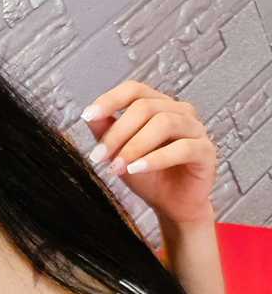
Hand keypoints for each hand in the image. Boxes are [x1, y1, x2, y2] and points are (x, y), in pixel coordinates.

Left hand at [80, 80, 218, 223]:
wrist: (170, 204)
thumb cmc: (147, 175)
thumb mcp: (118, 152)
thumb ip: (106, 132)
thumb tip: (90, 116)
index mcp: (157, 105)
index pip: (134, 90)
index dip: (110, 100)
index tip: (88, 116)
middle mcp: (179, 111)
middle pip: (145, 107)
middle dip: (117, 133)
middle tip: (99, 156)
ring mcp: (195, 129)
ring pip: (164, 123)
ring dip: (134, 146)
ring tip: (117, 167)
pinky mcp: (206, 151)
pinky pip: (182, 148)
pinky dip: (155, 159)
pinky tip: (136, 169)